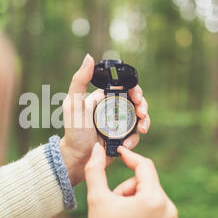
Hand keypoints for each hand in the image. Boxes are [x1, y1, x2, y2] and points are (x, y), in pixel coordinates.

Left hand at [60, 54, 149, 185]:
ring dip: (144, 121)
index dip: (134, 90)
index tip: (137, 96)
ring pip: (139, 118)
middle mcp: (112, 110)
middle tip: (142, 113)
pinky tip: (127, 143)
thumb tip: (89, 58)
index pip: (124, 88)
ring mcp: (119, 124)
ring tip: (142, 128)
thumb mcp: (74, 104)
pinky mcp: (122, 138)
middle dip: (143, 106)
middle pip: (135, 102)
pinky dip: (135, 138)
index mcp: (102, 99)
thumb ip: (80, 81)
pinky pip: (135, 135)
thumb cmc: (73, 132)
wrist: (78, 159)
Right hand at [85, 143, 177, 217]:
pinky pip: (158, 206)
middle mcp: (168, 208)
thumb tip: (97, 148)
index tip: (119, 152)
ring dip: (135, 198)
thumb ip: (95, 170)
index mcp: (153, 199)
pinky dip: (145, 208)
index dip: (130, 157)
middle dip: (128, 188)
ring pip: (151, 193)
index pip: (145, 166)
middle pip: (146, 181)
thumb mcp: (97, 198)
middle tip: (115, 203)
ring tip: (123, 215)